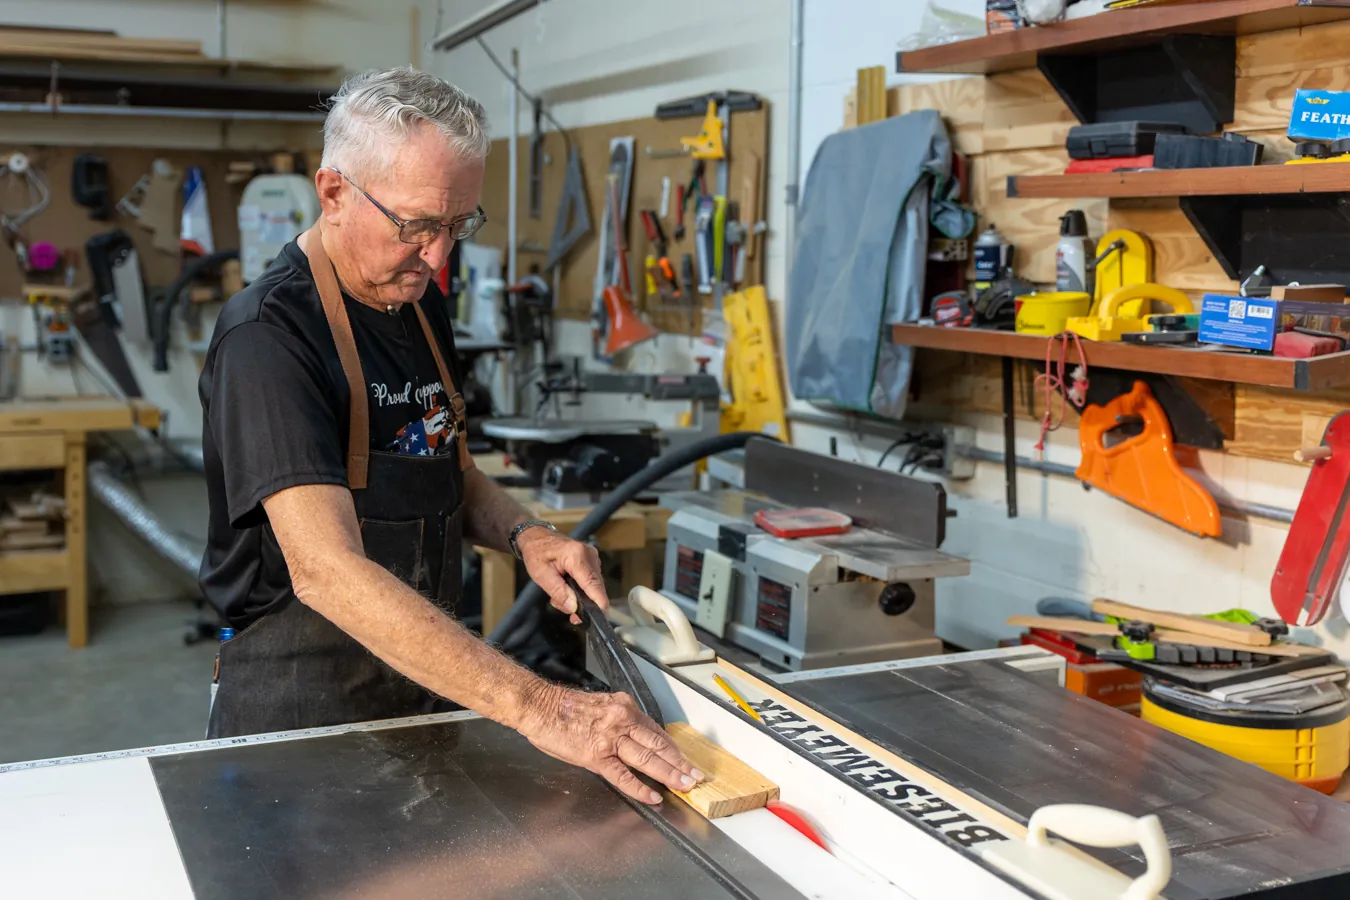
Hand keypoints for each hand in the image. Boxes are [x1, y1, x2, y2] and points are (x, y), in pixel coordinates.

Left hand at [516, 525, 607, 624]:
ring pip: (594, 587)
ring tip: (559, 595)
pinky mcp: (592, 561)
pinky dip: (581, 590)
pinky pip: (592, 582)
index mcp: (576, 556)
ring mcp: (593, 557)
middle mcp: (589, 555)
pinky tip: (566, 588)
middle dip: (582, 603)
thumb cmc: (536, 553)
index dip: (598, 602)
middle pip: (595, 587)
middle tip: (564, 609)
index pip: (592, 583)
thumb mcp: (540, 574)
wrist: (537, 537)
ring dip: (579, 597)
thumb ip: (558, 591)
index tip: (601, 616)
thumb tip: (574, 607)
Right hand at [520, 683, 702, 803]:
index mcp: (624, 707)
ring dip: (669, 774)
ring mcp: (611, 738)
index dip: (673, 748)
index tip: (685, 759)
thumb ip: (620, 721)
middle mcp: (623, 720)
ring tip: (684, 786)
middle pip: (658, 745)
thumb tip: (635, 739)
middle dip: (679, 763)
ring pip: (648, 758)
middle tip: (696, 776)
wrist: (540, 706)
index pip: (656, 731)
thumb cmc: (564, 708)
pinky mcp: (597, 755)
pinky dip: (640, 787)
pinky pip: (623, 775)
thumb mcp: (600, 707)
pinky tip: (652, 796)